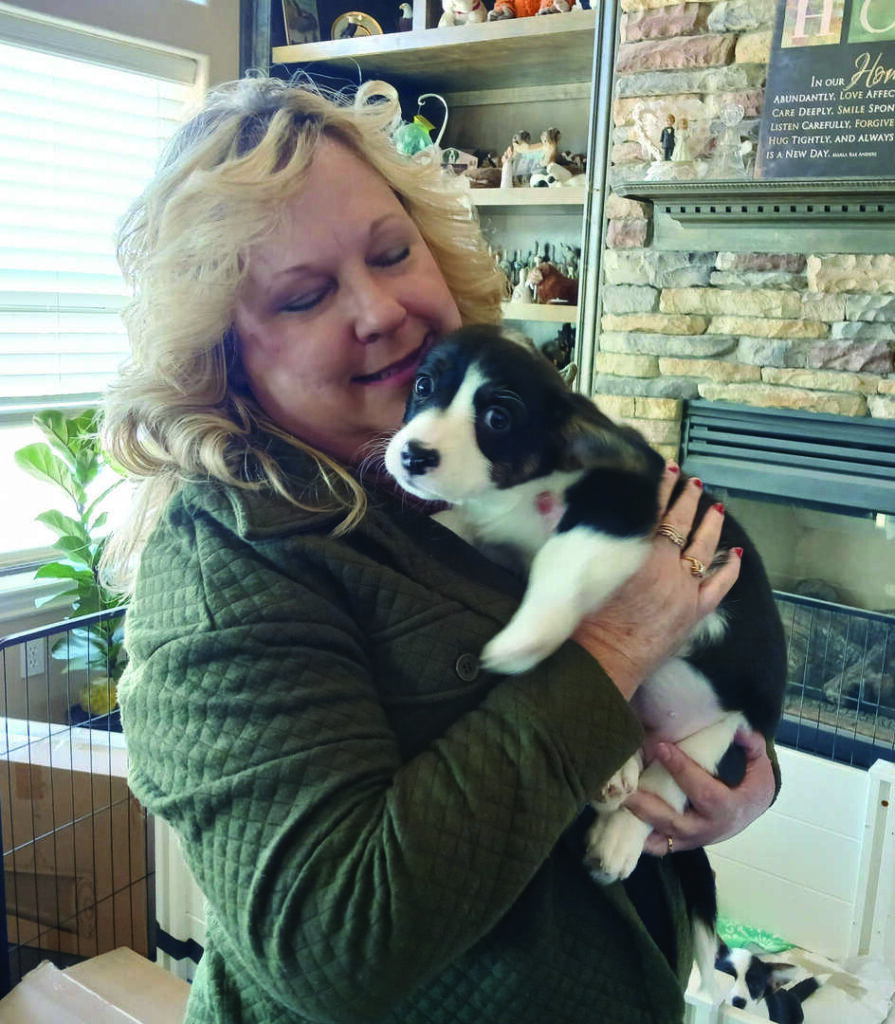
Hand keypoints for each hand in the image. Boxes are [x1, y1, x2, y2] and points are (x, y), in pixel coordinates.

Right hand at [571, 465, 740, 698]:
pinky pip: (719, 585)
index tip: (666, 468)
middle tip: (694, 481)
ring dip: (711, 524)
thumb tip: (551, 502)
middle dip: (688, 498)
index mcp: (635, 549)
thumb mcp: (563, 566)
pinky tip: (736, 554)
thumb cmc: (575, 618)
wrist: (597, 663)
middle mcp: (665, 563)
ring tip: (717, 506)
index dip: (661, 486)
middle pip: (681, 522)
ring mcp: (684, 588)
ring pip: (705, 548)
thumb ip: (565, 531)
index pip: (654, 508)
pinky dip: (730, 568)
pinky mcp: (695, 612)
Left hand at [627, 729, 775, 855]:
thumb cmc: (751, 783)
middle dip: (650, 807)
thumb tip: (740, 728)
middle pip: (676, 822)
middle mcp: (708, 828)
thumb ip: (752, 743)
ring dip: (640, 824)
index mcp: (728, 807)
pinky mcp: (682, 843)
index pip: (703, 790)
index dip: (681, 769)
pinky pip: (660, 847)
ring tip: (619, 806)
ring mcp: (693, 839)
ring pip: (664, 837)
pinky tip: (620, 825)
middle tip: (628, 791)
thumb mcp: (759, 763)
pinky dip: (641, 840)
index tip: (660, 747)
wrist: (751, 810)